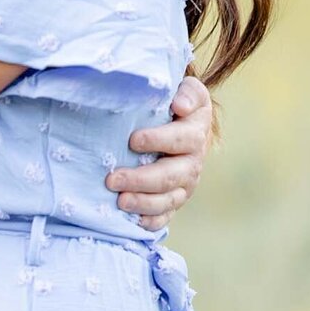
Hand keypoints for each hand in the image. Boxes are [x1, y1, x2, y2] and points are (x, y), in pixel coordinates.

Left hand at [107, 74, 212, 230]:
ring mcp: (185, 183)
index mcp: (196, 130)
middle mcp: (194, 160)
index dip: (158, 140)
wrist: (180, 120)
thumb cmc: (173, 102)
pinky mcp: (174, 199)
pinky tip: (133, 221)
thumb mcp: (184, 89)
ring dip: (144, 202)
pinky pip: (166, 215)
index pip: (181, 138)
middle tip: (113, 179)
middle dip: (142, 179)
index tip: (133, 140)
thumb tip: (179, 105)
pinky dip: (151, 221)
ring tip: (119, 201)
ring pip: (169, 199)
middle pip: (172, 175)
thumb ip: (185, 92)